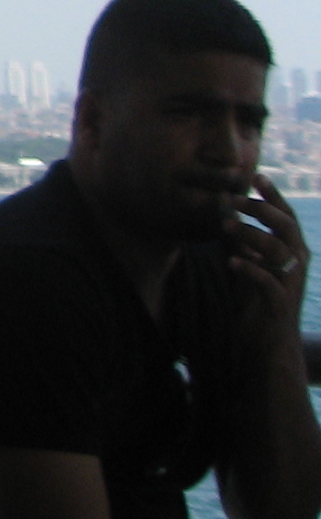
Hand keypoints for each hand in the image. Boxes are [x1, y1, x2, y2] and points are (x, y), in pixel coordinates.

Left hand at [225, 176, 309, 354]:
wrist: (266, 342)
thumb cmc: (255, 299)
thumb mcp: (243, 261)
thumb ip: (236, 238)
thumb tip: (222, 205)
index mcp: (290, 251)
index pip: (285, 217)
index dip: (273, 196)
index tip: (257, 175)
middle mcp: (296, 263)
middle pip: (286, 228)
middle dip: (261, 210)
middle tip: (234, 198)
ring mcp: (291, 283)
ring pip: (279, 251)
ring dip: (252, 235)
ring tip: (226, 227)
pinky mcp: (281, 304)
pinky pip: (269, 282)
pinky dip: (251, 269)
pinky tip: (232, 262)